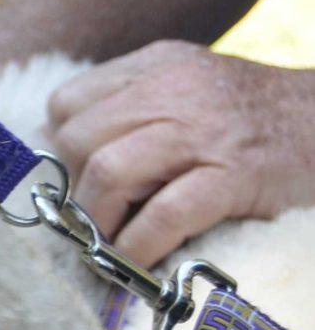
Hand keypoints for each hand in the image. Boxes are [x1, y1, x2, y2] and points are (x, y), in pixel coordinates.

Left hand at [48, 43, 314, 268]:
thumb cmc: (264, 121)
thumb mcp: (197, 89)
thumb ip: (143, 108)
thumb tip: (77, 159)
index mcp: (158, 66)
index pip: (69, 103)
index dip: (66, 150)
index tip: (80, 181)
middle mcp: (174, 90)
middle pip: (80, 140)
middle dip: (79, 190)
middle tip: (97, 222)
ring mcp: (204, 132)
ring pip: (110, 172)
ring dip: (101, 222)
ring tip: (113, 246)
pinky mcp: (234, 176)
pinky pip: (162, 215)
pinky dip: (140, 246)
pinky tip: (141, 263)